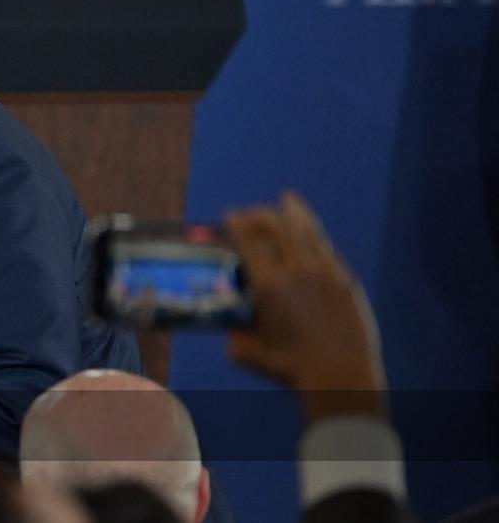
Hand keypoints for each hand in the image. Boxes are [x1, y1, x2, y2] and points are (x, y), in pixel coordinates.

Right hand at [225, 192, 387, 422]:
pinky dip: (314, 234)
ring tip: (287, 200)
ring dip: (293, 213)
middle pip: (277, 227)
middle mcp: (296, 271)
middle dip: (260, 214)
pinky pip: (326, 248)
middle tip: (250, 213)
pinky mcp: (344, 281)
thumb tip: (230, 331)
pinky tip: (310, 232)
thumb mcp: (250, 353)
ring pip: (306, 231)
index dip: (238, 223)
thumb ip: (236, 337)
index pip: (249, 240)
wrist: (340, 375)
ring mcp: (325, 273)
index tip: (230, 215)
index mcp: (269, 285)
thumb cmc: (291, 369)